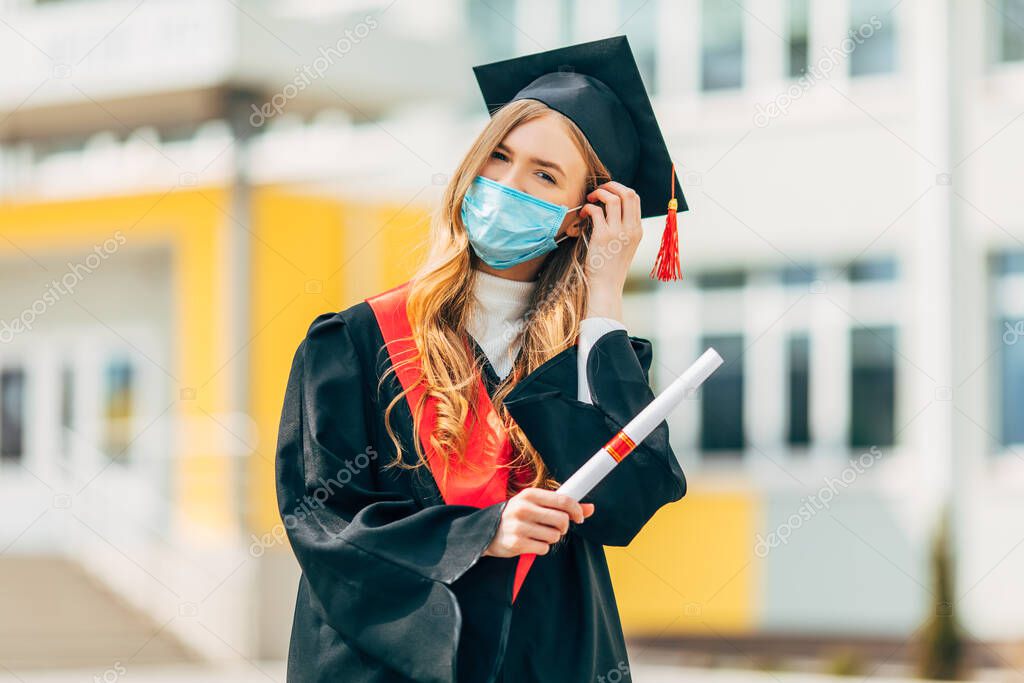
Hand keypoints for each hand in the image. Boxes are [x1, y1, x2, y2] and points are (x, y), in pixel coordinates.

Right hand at [483, 488, 595, 557]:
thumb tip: (591, 508)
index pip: (563, 500)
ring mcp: (518, 526)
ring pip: (554, 536)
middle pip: (562, 520)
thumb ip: (563, 506)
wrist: (487, 531)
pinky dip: (542, 547)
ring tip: (539, 534)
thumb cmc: (517, 515)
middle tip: (557, 528)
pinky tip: (531, 542)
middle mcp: (523, 508)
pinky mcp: (516, 543)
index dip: (576, 510)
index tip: (580, 518)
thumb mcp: (536, 505)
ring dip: (551, 538)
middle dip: (564, 527)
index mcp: (529, 494)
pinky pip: (544, 548)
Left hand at [579, 181, 641, 320]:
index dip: (620, 189)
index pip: (635, 198)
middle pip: (628, 193)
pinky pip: (596, 211)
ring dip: (599, 194)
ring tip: (590, 200)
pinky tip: (583, 214)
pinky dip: (588, 207)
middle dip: (611, 185)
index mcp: (637, 230)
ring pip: (613, 198)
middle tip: (598, 192)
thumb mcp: (623, 246)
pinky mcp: (603, 237)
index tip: (607, 194)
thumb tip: (607, 209)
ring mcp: (618, 233)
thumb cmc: (609, 268)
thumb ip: (622, 228)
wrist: (606, 287)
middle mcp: (631, 229)